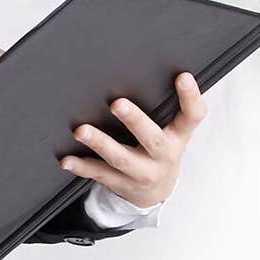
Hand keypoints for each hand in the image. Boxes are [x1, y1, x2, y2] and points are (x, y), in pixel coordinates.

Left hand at [58, 72, 206, 206]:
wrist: (156, 193)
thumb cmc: (160, 150)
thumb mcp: (173, 131)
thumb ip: (167, 106)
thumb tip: (145, 67)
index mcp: (178, 137)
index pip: (192, 116)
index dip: (190, 97)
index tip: (182, 76)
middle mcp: (163, 156)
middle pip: (151, 138)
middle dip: (134, 121)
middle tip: (117, 104)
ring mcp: (143, 173)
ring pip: (120, 158)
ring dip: (100, 143)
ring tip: (81, 130)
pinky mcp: (122, 183)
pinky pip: (100, 174)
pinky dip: (82, 166)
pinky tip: (67, 160)